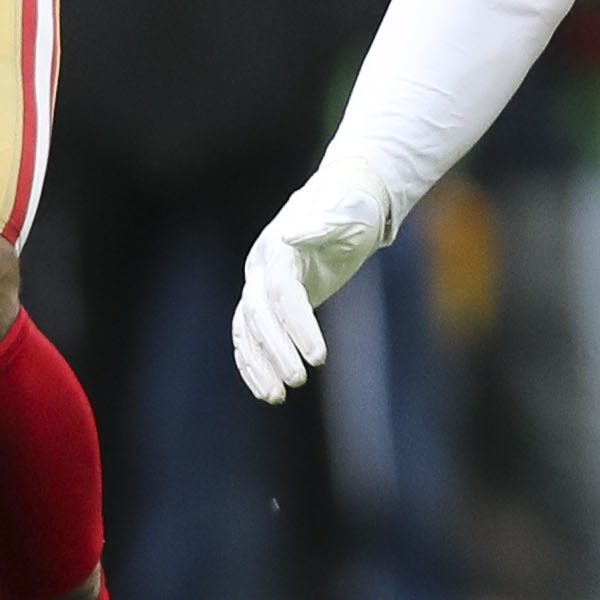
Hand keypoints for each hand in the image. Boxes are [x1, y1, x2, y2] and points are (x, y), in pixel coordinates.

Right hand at [234, 164, 397, 402]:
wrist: (342, 202)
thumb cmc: (351, 210)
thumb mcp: (346, 213)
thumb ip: (322, 224)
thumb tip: (292, 233)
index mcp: (279, 248)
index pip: (283, 293)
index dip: (298, 325)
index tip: (319, 357)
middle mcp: (261, 268)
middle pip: (260, 316)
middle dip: (277, 350)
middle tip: (298, 381)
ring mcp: (259, 285)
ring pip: (248, 331)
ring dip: (260, 365)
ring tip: (277, 397)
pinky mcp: (266, 302)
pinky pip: (249, 336)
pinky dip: (253, 363)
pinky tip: (264, 390)